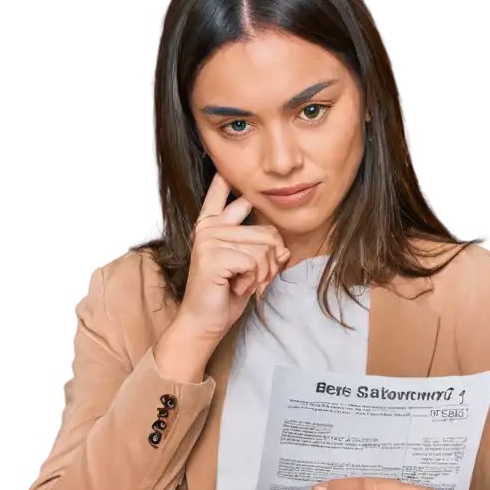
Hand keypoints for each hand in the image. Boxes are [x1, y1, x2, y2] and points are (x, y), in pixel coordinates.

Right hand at [176, 173, 290, 342]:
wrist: (205, 322)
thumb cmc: (226, 294)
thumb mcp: (250, 268)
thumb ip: (263, 251)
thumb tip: (284, 248)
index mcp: (212, 225)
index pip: (221, 193)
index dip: (225, 181)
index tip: (223, 168)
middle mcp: (208, 227)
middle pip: (266, 231)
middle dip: (272, 260)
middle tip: (258, 277)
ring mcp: (208, 240)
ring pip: (264, 248)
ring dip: (263, 273)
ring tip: (245, 283)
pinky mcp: (212, 256)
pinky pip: (255, 262)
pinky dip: (254, 280)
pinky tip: (236, 286)